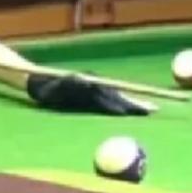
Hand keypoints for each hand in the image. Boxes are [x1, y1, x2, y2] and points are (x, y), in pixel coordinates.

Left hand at [27, 73, 154, 114]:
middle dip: (136, 104)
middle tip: (154, 110)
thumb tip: (87, 82)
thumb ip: (71, 85)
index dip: (125, 104)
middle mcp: (95, 84)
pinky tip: (131, 109)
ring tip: (149, 109)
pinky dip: (124, 103)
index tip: (137, 112)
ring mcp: (94, 87)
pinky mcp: (92, 91)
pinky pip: (111, 98)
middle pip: (119, 96)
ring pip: (117, 96)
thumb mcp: (56, 88)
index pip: (111, 97)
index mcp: (89, 86)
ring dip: (133, 103)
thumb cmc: (45, 88)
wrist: (37, 80)